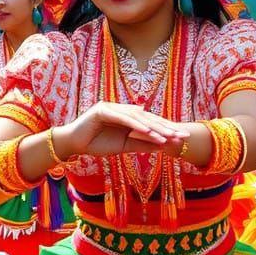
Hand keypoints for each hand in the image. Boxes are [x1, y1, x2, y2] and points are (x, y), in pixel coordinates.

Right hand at [53, 102, 184, 158]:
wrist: (73, 144)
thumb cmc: (96, 144)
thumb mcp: (124, 146)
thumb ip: (142, 144)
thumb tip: (163, 146)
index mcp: (126, 116)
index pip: (149, 122)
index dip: (166, 129)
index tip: (181, 138)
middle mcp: (121, 109)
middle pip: (147, 118)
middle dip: (165, 127)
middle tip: (182, 135)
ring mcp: (112, 107)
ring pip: (138, 118)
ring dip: (154, 127)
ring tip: (169, 136)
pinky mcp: (103, 110)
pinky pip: (124, 118)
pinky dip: (137, 125)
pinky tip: (150, 132)